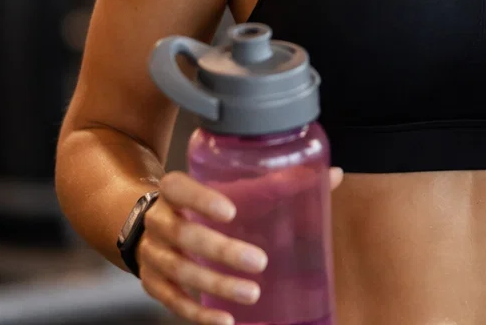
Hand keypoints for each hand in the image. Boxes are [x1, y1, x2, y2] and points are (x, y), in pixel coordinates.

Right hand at [137, 166, 344, 324]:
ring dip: (216, 286)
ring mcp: (152, 255)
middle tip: (259, 262)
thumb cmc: (204, 202)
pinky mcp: (153, 283)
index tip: (232, 211)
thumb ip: (275, 182)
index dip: (201, 199)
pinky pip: (172, 301)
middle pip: (183, 236)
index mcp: (173, 189)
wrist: (155, 222)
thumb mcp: (228, 185)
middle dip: (220, 251)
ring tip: (251, 293)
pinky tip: (225, 320)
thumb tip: (333, 175)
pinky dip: (198, 314)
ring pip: (179, 272)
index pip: (178, 188)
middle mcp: (158, 221)